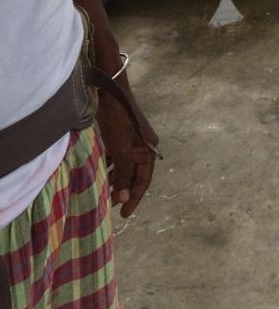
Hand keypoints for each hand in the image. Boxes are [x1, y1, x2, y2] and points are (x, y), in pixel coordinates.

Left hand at [96, 75, 158, 218]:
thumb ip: (123, 174)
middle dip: (124, 189)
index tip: (124, 213)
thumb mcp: (121, 151)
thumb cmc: (120, 123)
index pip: (144, 180)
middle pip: (134, 174)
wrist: (112, 95)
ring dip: (116, 179)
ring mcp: (132, 142)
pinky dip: (110, 167)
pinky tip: (100, 174)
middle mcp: (143, 148)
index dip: (135, 197)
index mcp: (148, 151)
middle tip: (110, 205)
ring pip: (125, 167)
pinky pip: (118, 158)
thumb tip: (124, 198)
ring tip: (104, 193)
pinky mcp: (121, 137)